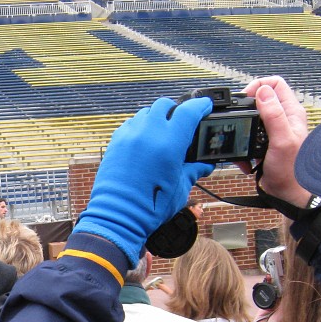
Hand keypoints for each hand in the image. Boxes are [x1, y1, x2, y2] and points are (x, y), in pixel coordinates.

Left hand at [74, 96, 214, 265]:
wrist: (118, 216)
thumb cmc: (150, 206)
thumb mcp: (180, 188)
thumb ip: (194, 170)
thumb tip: (205, 165)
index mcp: (170, 143)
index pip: (189, 111)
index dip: (200, 105)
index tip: (205, 106)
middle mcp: (149, 133)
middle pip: (165, 106)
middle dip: (176, 111)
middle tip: (182, 123)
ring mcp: (129, 135)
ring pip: (146, 113)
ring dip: (157, 118)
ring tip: (162, 134)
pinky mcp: (115, 142)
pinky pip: (131, 124)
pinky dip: (140, 127)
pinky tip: (145, 141)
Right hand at [243, 77, 311, 207]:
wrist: (289, 194)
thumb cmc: (292, 170)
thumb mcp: (282, 140)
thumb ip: (273, 115)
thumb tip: (262, 91)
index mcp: (291, 112)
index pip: (275, 84)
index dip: (258, 86)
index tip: (246, 99)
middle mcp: (283, 118)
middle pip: (261, 99)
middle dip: (246, 109)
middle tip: (240, 120)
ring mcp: (274, 131)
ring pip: (252, 118)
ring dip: (243, 129)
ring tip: (242, 140)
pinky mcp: (265, 144)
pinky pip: (248, 137)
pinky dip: (243, 146)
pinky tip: (244, 158)